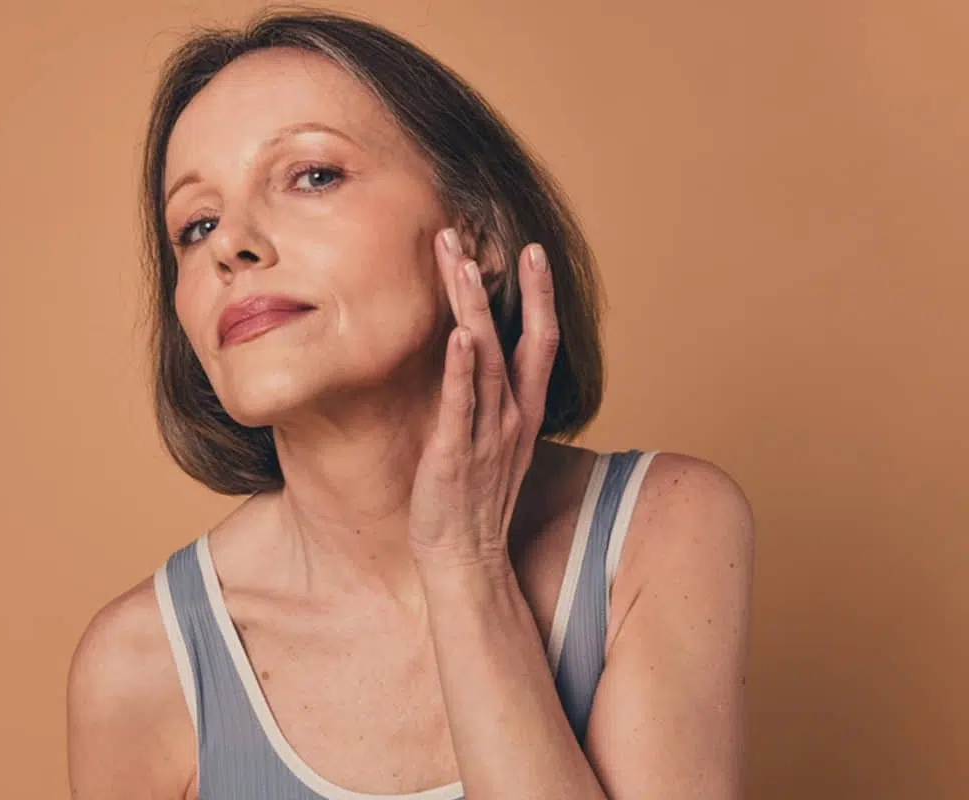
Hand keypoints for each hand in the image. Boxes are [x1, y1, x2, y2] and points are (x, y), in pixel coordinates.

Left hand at [407, 227, 560, 570]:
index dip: (538, 295)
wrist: (465, 561)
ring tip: (460, 263)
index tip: (530, 252)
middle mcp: (512, 418)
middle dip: (502, 285)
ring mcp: (487, 435)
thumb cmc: (473, 502)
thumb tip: (472, 361)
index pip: (540, 342)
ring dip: (472, 308)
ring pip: (485, 359)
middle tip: (475, 236)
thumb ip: (488, 402)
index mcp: (523, 413)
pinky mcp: (456, 456)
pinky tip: (458, 335)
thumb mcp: (491, 443)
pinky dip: (461, 369)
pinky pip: (461, 406)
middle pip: (514, 338)